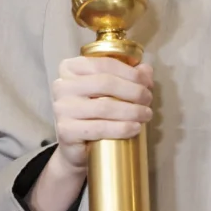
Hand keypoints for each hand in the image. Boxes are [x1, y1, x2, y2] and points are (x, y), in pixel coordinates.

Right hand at [51, 56, 153, 170]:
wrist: (77, 145)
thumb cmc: (95, 112)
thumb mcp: (110, 89)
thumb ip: (129, 76)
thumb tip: (146, 70)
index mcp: (71, 68)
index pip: (104, 64)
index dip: (131, 73)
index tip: (147, 84)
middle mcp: (62, 86)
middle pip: (105, 83)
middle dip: (134, 91)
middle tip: (148, 100)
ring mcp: (62, 109)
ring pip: (104, 106)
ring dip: (132, 111)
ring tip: (146, 115)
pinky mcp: (66, 131)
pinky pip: (99, 128)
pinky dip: (121, 128)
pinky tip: (135, 128)